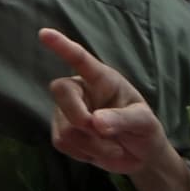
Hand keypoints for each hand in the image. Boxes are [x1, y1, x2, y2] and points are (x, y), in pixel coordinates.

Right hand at [40, 28, 178, 184]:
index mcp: (102, 80)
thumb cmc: (143, 129)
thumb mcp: (145, 123)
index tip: (44, 34)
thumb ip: (123, 119)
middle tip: (101, 131)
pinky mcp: (63, 133)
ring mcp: (68, 112)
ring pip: (64, 126)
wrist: (140, 156)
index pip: (80, 59)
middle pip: (62, 92)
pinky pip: (63, 143)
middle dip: (78, 115)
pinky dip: (85, 153)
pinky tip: (98, 151)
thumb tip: (96, 122)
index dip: (62, 46)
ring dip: (92, 144)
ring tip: (114, 148)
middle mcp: (80, 91)